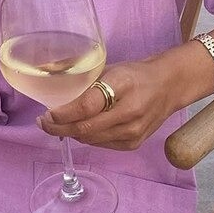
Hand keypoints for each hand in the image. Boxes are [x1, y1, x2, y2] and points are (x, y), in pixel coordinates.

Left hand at [37, 58, 176, 149]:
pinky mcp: (134, 144)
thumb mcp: (111, 68)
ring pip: (91, 139)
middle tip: (43, 123)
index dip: (64, 113)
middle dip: (59, 127)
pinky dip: (86, 137)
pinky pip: (101, 144)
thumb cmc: (136, 74)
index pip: (87, 106)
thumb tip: (49, 75)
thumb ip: (85, 78)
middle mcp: (129, 113)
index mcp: (122, 86)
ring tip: (55, 125)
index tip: (47, 113)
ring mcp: (133, 132)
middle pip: (86, 128)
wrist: (169, 86)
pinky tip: (77, 129)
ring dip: (70, 133)